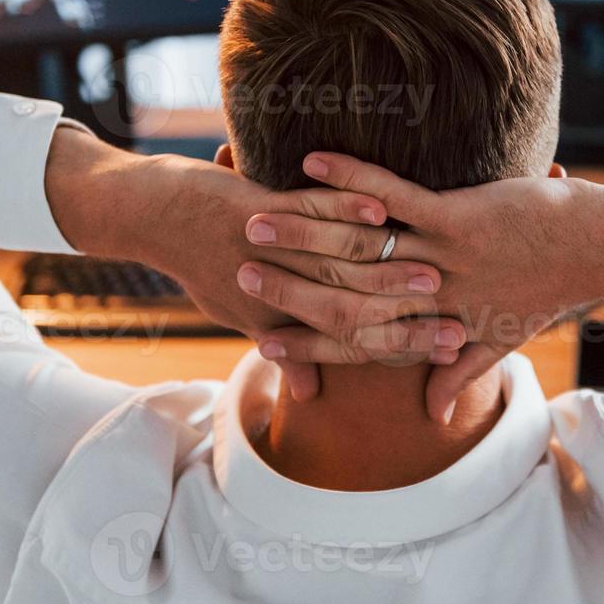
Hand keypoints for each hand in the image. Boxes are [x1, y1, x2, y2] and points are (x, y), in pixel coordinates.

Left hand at [44, 129, 465, 398]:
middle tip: (454, 324)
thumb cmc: (201, 260)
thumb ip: (284, 348)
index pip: (345, 342)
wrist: (149, 215)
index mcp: (270, 321)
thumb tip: (311, 394)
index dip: (396, 350)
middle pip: (349, 313)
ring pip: (334, 266)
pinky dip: (344, 209)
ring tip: (431, 271)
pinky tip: (380, 209)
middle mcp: (267, 295)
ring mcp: (260, 251)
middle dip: (406, 321)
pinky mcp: (251, 210)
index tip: (444, 352)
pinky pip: (306, 212)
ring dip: (385, 269)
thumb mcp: (240, 311)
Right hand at [242, 153, 603, 422]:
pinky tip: (313, 159)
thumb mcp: (505, 335)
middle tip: (236, 272)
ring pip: (358, 247)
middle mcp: (431, 298)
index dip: (309, 344)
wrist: (602, 248)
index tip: (263, 344)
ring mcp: (443, 257)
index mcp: (438, 326)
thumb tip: (434, 414)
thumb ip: (461, 370)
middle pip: (345, 296)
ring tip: (255, 216)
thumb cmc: (554, 285)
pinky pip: (393, 196)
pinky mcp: (458, 218)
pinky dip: (352, 177)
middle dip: (287, 285)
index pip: (359, 340)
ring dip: (303, 228)